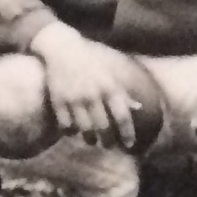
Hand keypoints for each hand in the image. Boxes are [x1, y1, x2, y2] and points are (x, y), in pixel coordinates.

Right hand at [35, 30, 141, 144]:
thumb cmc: (91, 63)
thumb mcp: (110, 75)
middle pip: (104, 127)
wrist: (64, 49)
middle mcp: (93, 95)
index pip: (123, 116)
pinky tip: (74, 131)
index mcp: (110, 88)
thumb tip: (138, 108)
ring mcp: (74, 99)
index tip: (129, 145)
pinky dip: (71, 132)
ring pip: (85, 130)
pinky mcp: (58, 101)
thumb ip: (122, 93)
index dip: (127, 134)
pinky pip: (66, 126)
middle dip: (109, 141)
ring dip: (90, 140)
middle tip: (109, 146)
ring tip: (92, 141)